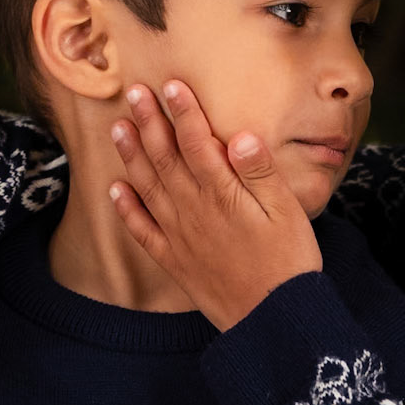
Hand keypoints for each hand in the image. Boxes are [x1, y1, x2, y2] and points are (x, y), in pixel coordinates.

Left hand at [108, 80, 320, 329]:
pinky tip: (115, 189)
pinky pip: (142, 231)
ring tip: (118, 127)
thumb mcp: (288, 214)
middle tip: (135, 92)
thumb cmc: (289, 264)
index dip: (183, 112)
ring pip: (148, 188)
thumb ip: (261, 173)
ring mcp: (180, 237)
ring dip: (131, 156)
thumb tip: (240, 135)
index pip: (197, 143)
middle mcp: (194, 211)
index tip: (171, 84)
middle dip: (150, 122)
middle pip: (166, 159)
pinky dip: (127, 209)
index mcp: (223, 195)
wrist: (273, 321)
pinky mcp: (175, 261)